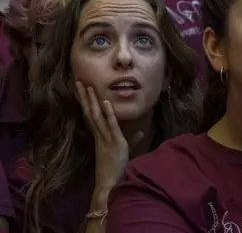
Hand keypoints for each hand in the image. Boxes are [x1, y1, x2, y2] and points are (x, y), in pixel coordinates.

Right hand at [76, 82, 143, 198]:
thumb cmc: (116, 168)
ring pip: (96, 115)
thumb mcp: (124, 151)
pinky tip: (105, 101)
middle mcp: (100, 135)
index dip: (86, 102)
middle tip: (78, 81)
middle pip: (90, 112)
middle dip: (85, 96)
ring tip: (88, 86)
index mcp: (100, 136)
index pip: (91, 115)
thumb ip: (131, 141)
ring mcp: (106, 138)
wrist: (110, 184)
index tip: (81, 90)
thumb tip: (140, 133)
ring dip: (92, 100)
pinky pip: (111, 125)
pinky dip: (108, 113)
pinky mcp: (114, 142)